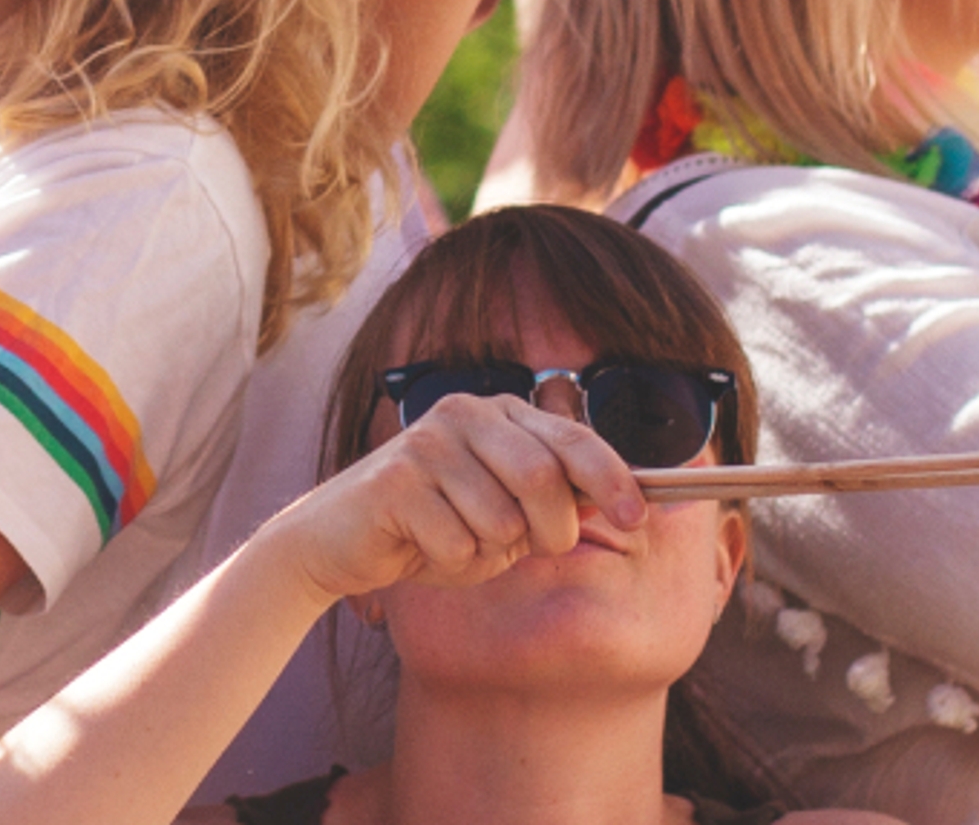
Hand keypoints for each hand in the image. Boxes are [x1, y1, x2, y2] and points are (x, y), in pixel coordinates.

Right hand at [260, 391, 644, 607]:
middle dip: (550, 529)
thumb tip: (623, 503)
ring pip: (501, 519)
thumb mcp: (504, 514)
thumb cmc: (433, 529)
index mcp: (498, 413)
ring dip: (489, 552)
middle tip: (532, 548)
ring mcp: (427, 442)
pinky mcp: (395, 479)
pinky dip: (451, 564)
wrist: (339, 542)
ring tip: (457, 542)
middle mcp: (464, 413)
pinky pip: (456, 544)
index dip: (614, 478)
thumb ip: (552, 502)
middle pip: (543, 478)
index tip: (638, 517)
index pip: (573, 440)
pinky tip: (422, 548)